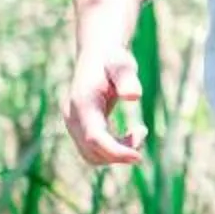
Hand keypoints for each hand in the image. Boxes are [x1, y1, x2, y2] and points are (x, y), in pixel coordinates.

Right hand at [65, 38, 145, 168]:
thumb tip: (134, 96)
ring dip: (117, 153)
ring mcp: (72, 125)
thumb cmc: (113, 59)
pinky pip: (92, 152)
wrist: (96, 56)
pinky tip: (128, 135)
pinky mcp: (78, 130)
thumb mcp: (123, 65)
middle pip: (92, 151)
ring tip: (137, 132)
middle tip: (142, 131)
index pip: (95, 138)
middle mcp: (72, 117)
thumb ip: (127, 79)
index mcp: (82, 103)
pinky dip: (111, 151)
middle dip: (120, 153)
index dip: (116, 151)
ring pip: (91, 156)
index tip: (139, 157)